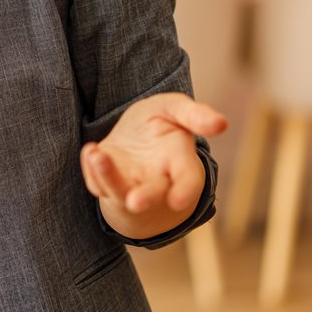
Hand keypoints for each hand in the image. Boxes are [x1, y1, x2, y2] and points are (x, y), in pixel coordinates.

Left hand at [80, 93, 225, 238]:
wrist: (132, 137)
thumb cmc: (159, 122)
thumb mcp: (174, 109)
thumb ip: (194, 115)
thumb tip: (221, 124)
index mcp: (180, 163)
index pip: (188, 180)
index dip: (185, 191)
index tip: (177, 202)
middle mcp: (157, 181)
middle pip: (153, 194)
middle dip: (145, 198)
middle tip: (135, 202)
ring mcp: (129, 186)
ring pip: (119, 190)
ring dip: (108, 177)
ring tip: (97, 156)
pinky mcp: (105, 185)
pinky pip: (96, 182)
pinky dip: (91, 168)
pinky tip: (90, 151)